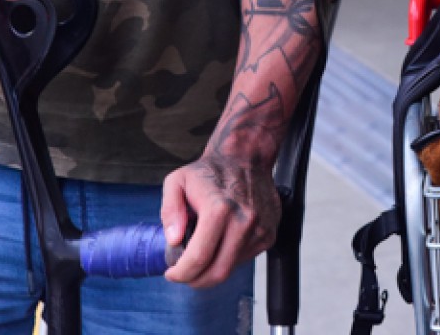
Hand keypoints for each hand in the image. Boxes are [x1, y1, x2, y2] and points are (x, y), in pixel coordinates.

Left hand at [160, 152, 279, 288]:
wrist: (246, 158)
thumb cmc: (210, 171)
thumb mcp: (177, 181)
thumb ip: (170, 211)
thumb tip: (174, 240)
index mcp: (219, 209)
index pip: (199, 258)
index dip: (181, 273)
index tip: (172, 273)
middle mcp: (244, 221)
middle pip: (218, 272)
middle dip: (196, 280)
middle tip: (184, 274)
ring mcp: (260, 230)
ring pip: (232, 268)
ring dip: (212, 270)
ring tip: (202, 254)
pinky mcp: (269, 234)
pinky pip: (245, 259)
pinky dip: (228, 259)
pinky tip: (221, 243)